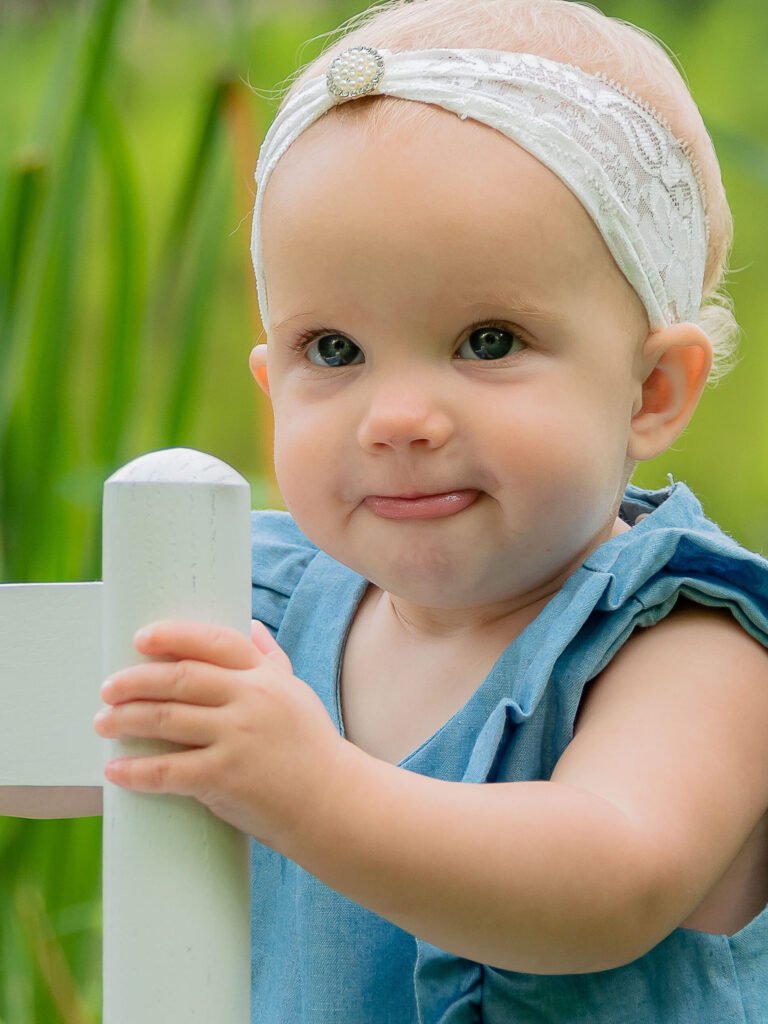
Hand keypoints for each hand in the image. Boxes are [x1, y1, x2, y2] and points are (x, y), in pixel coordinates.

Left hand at [94, 620, 346, 848]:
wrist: (333, 803)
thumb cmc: (311, 748)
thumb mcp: (296, 694)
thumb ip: (270, 660)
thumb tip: (250, 625)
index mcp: (265, 677)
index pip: (215, 642)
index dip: (174, 636)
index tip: (142, 638)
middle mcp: (251, 700)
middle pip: (180, 678)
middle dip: (135, 680)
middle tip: (108, 688)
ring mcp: (238, 738)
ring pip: (167, 719)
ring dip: (126, 719)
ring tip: (102, 722)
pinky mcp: (225, 777)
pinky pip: (168, 771)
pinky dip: (136, 771)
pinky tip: (115, 770)